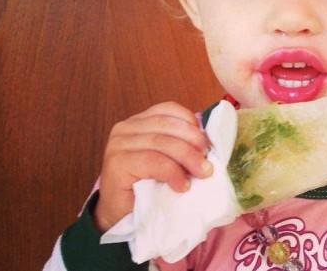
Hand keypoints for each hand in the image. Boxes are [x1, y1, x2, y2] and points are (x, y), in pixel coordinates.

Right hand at [93, 102, 212, 232]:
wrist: (119, 217)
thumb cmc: (146, 187)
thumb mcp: (165, 158)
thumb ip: (178, 144)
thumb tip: (207, 139)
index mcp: (138, 121)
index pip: (168, 109)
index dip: (190, 123)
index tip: (206, 143)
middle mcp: (125, 128)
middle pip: (167, 125)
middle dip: (193, 142)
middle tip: (208, 162)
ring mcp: (118, 144)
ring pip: (162, 143)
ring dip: (188, 158)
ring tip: (202, 173)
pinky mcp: (117, 163)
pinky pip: (153, 162)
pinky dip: (172, 172)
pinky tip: (182, 185)